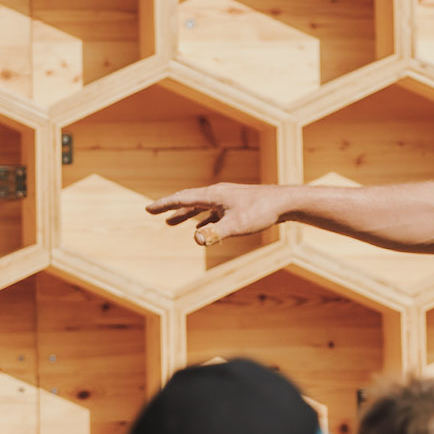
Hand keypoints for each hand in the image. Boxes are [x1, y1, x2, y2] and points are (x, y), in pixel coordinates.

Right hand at [146, 185, 282, 245]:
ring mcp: (227, 199)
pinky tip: (202, 227)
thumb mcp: (237, 225)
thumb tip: (196, 239)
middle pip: (189, 200)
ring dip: (186, 214)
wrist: (284, 202)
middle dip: (171, 208)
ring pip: (201, 207)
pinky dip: (203, 219)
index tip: (148, 209)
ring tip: (173, 223)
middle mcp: (217, 194)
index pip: (182, 199)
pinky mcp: (237, 205)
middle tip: (154, 212)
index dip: (164, 205)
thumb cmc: (261, 212)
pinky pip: (213, 212)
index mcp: (213, 195)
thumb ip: (215, 233)